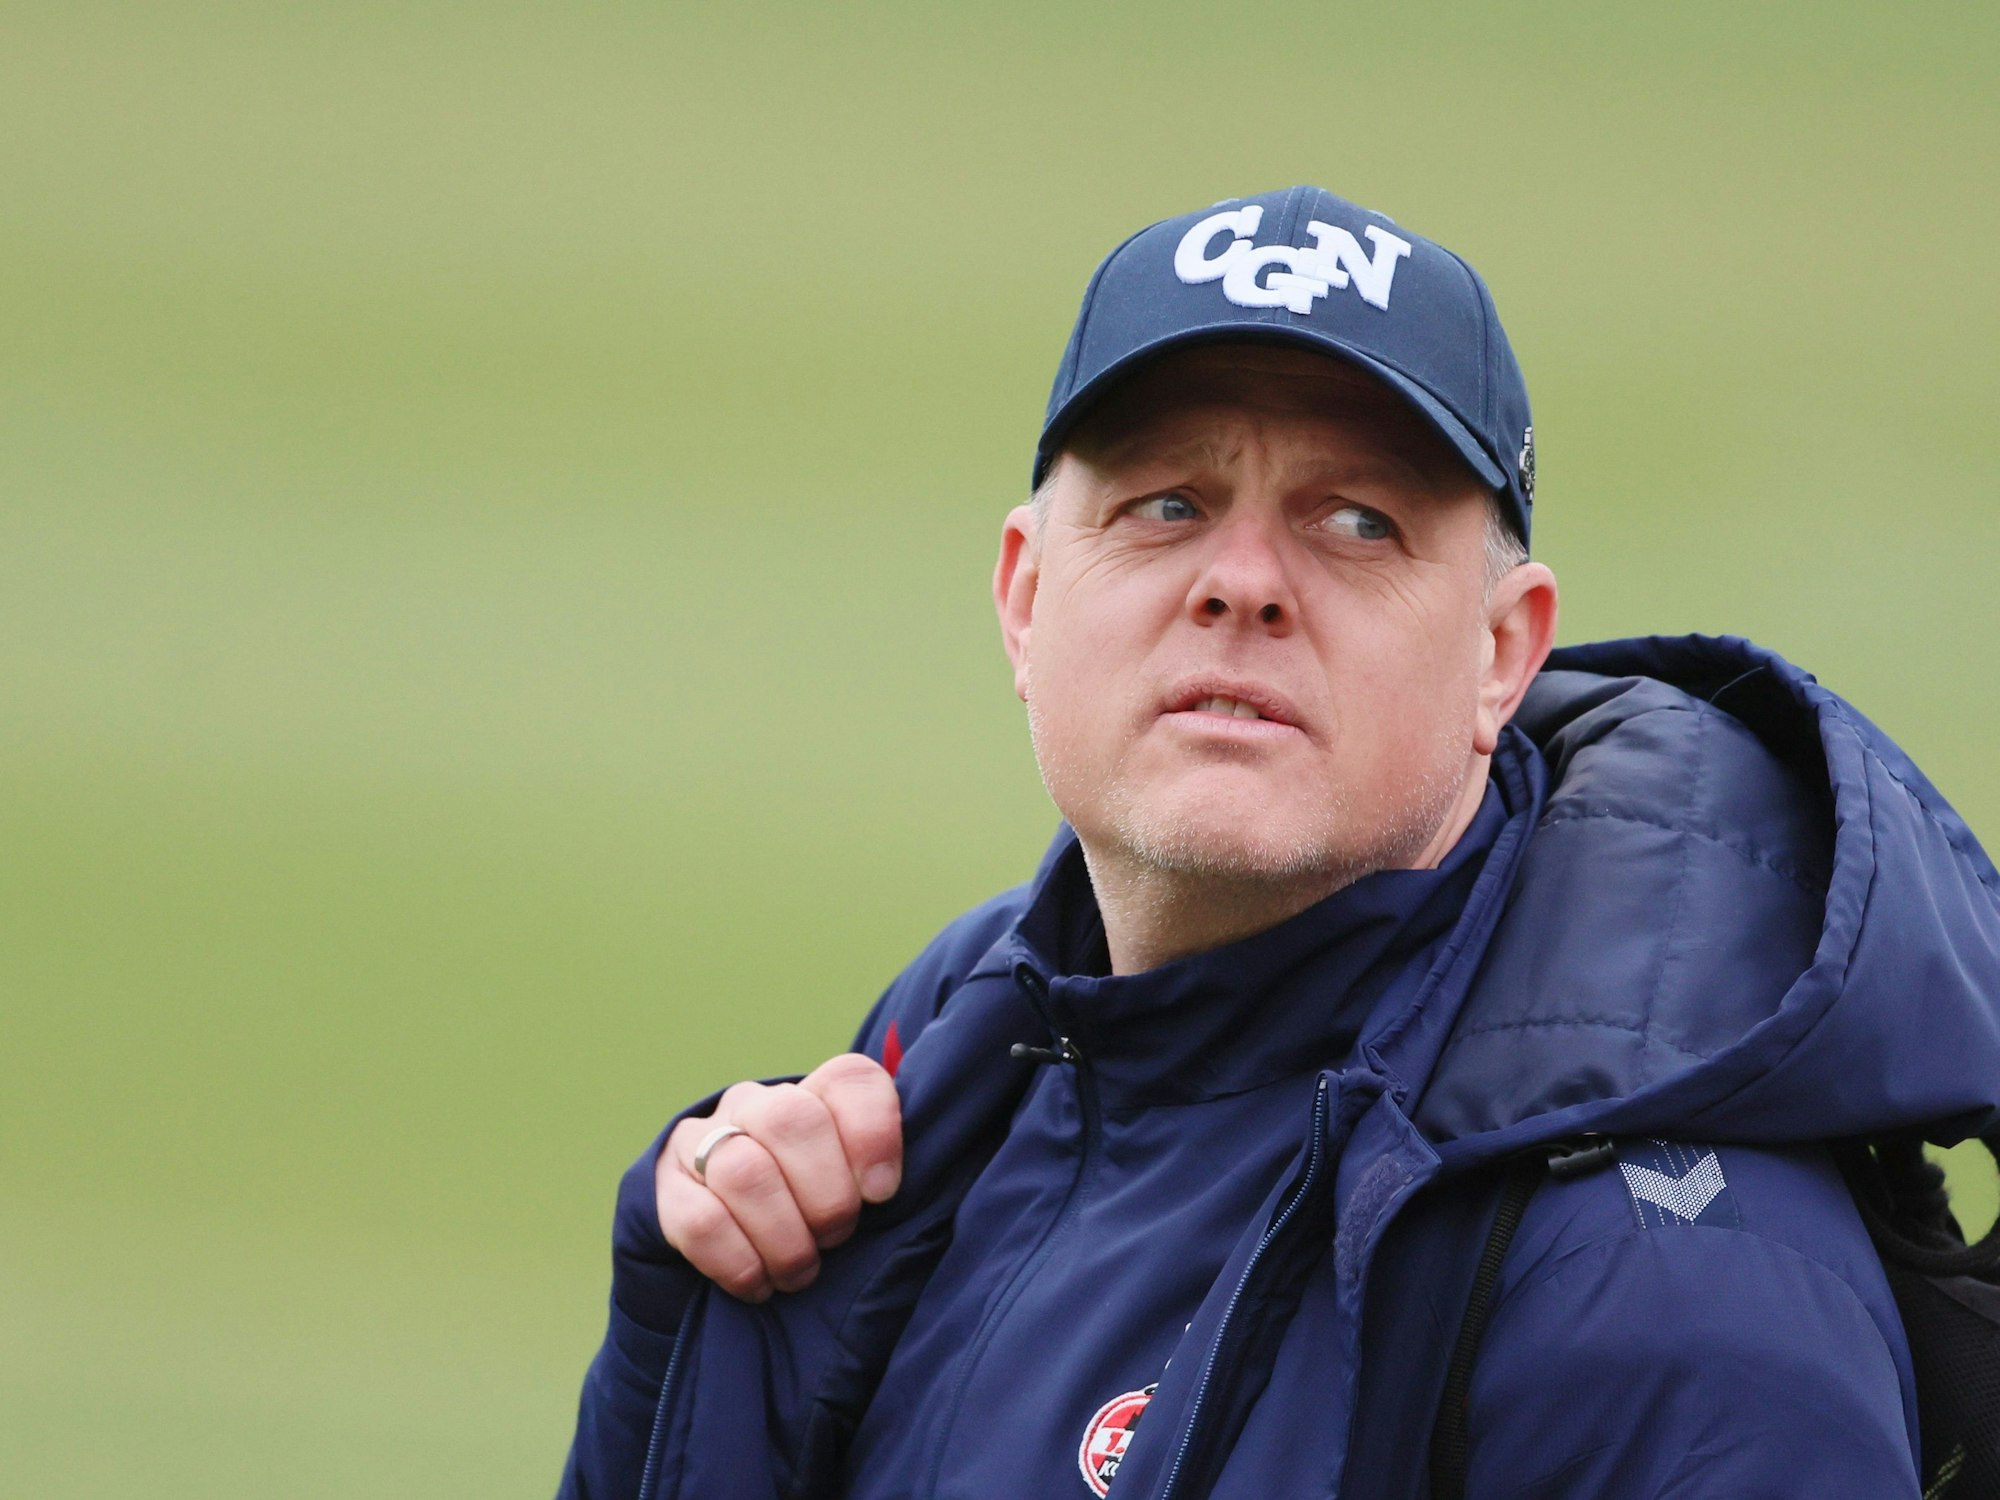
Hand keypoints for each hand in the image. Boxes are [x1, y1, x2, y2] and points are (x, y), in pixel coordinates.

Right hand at [657, 1053, 902, 1301]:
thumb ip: (879, 1178)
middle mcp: (756, 1105)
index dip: (873, 1135)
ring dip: (783, 1237)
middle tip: (836, 1238)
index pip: (850, 1079)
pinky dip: (738, 1262)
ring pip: (744, 1172)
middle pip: (793, 1119)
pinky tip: (759, 1284)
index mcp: (815, 1094)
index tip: (881, 1193)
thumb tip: (885, 1191)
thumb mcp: (853, 1189)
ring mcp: (705, 1141)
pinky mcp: (666, 1188)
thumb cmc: (810, 1210)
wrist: (719, 1228)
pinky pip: (701, 1220)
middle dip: (826, 1196)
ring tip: (800, 1271)